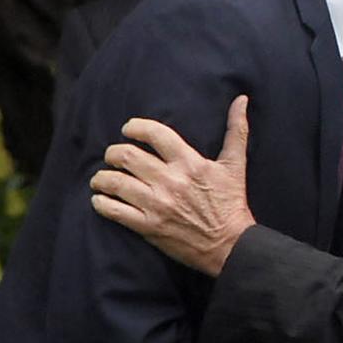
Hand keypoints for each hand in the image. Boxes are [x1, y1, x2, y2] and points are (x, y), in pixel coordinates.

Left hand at [91, 95, 255, 276]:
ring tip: (101, 177)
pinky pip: (114, 211)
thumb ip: (237, 130)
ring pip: (115, 182)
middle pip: (127, 156)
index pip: (155, 134)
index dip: (135, 127)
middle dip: (113, 152)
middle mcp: (170, 181)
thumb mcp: (236, 164)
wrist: (230, 244)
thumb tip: (242, 99)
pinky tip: (100, 199)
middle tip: (113, 155)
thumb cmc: (231, 202)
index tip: (128, 129)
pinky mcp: (148, 226)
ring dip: (102, 177)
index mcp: (190, 162)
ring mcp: (157, 205)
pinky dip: (101, 203)